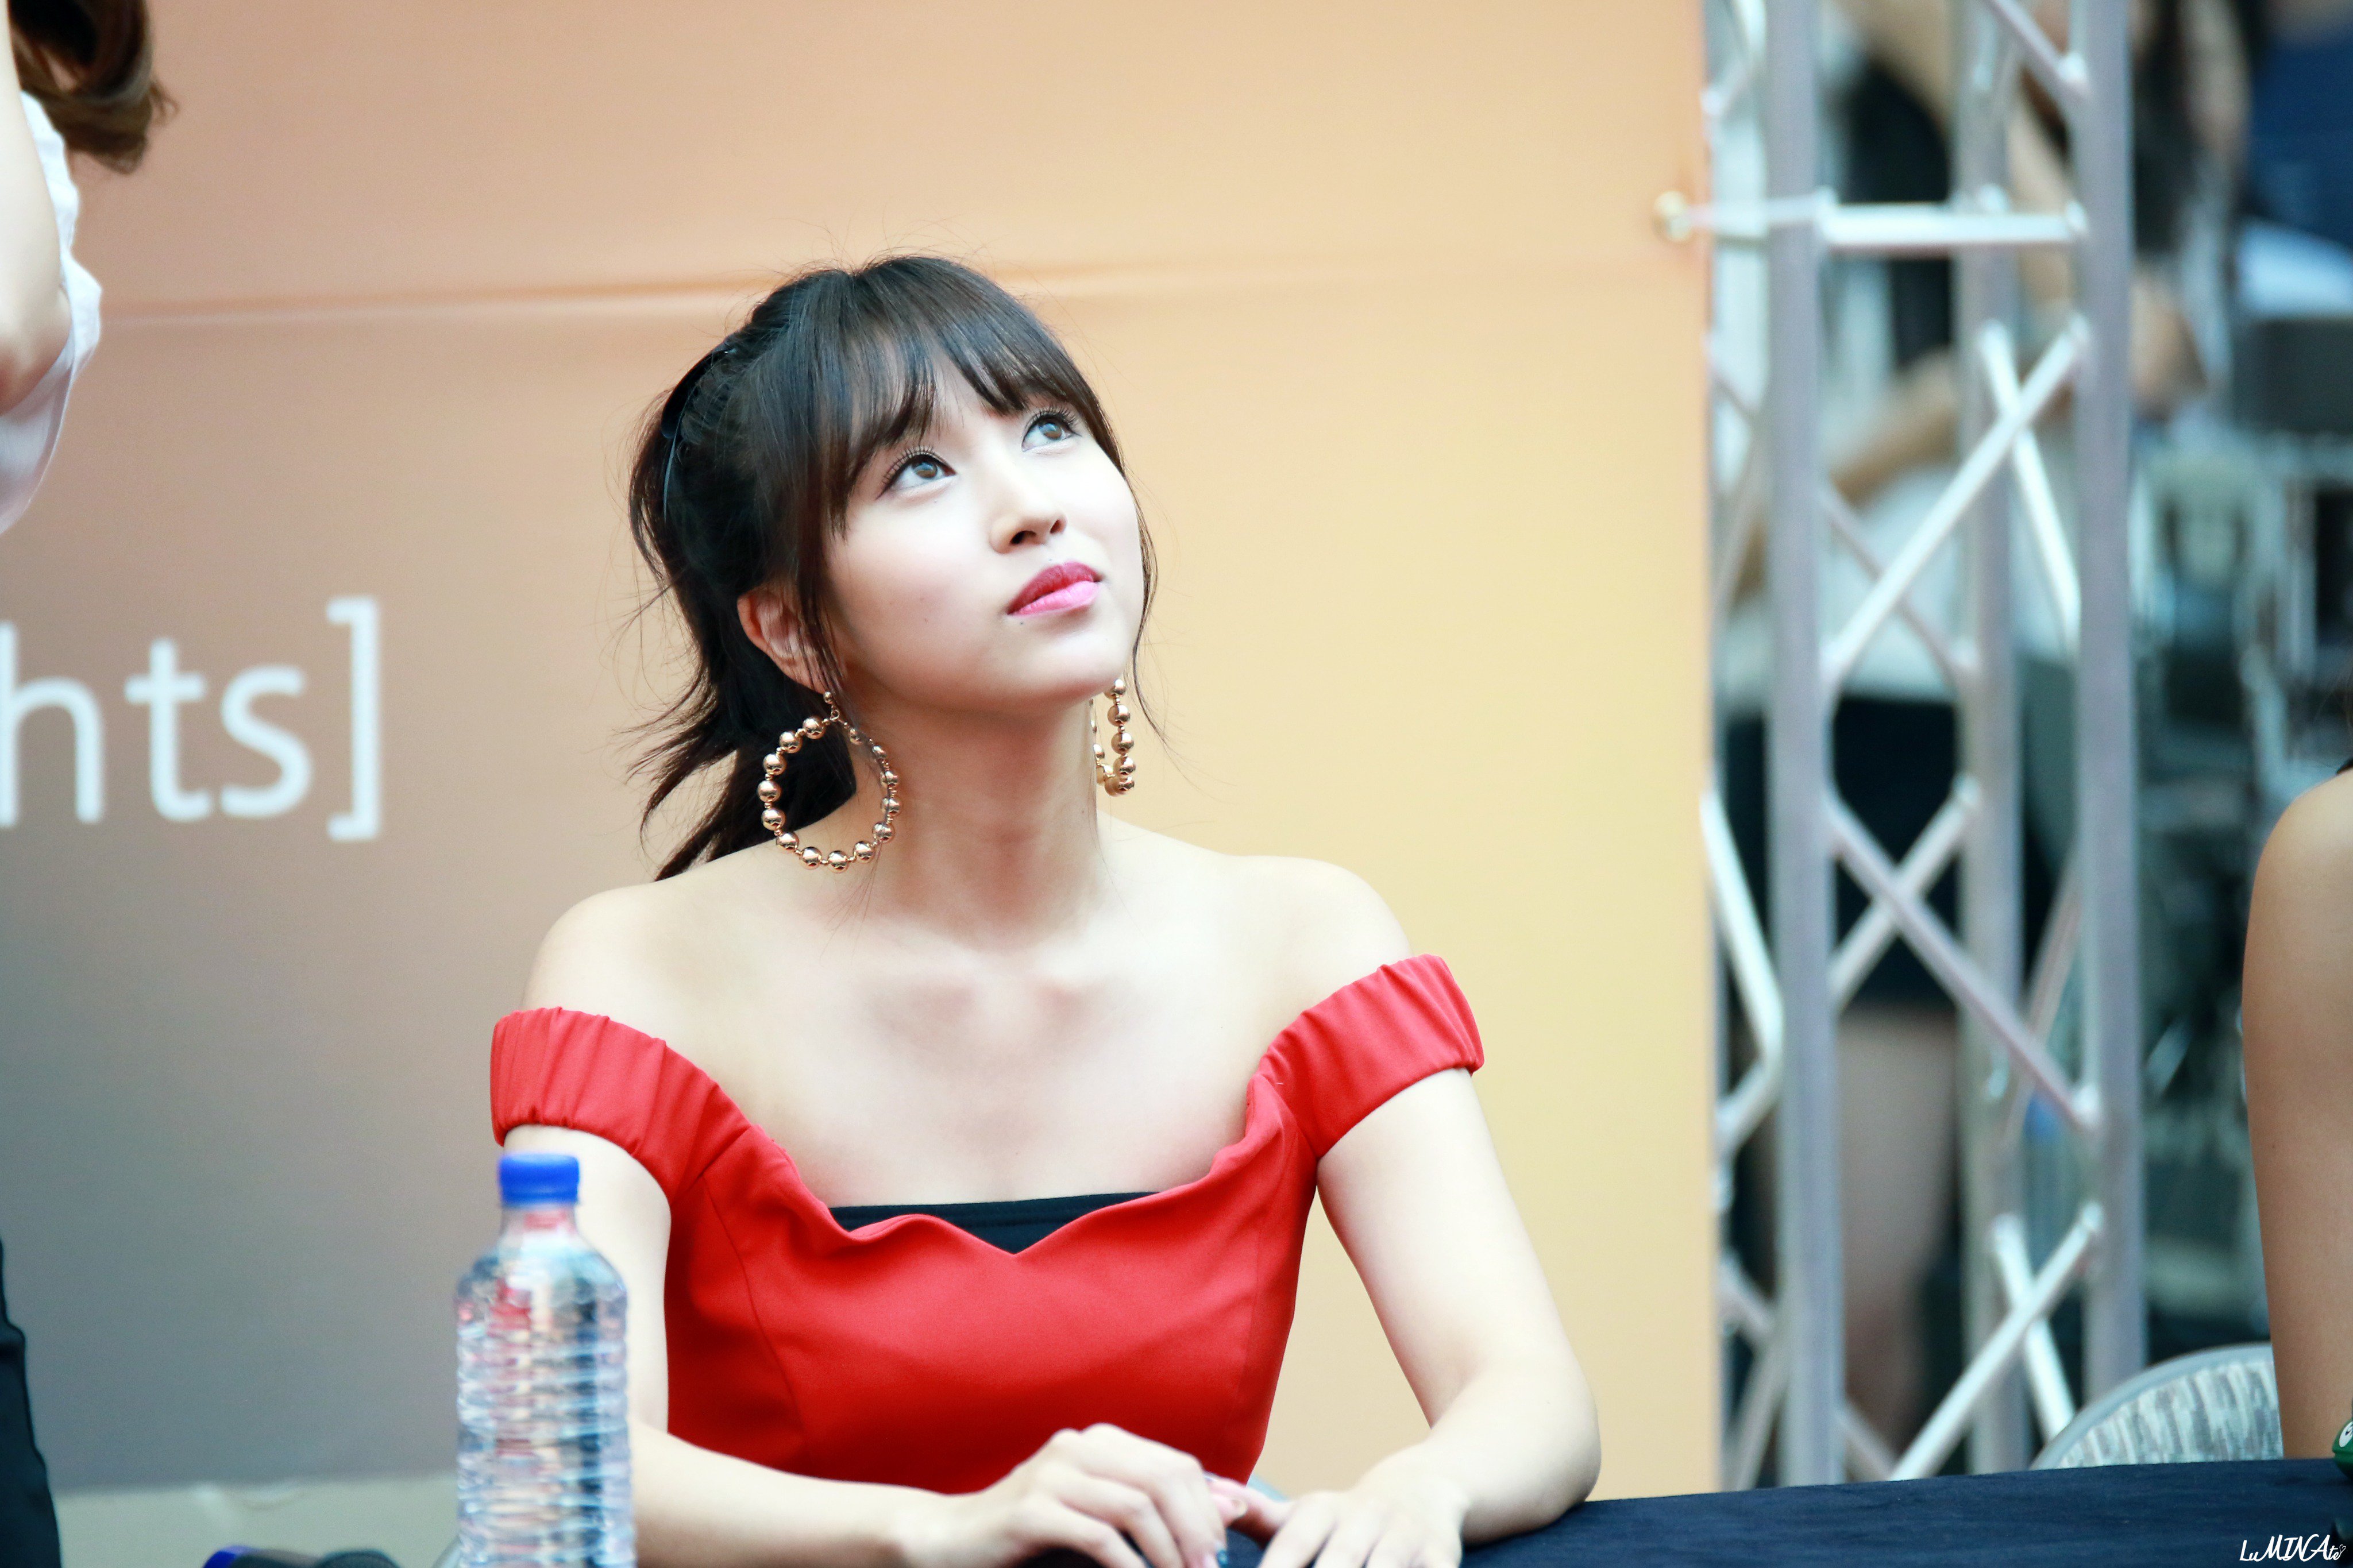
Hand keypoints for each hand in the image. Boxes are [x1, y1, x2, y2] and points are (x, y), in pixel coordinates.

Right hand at [897, 1423, 1249, 1567]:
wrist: (951, 1539)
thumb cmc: (1033, 1532)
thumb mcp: (1100, 1514)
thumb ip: (1158, 1507)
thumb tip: (1234, 1504)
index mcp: (1100, 1441)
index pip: (1176, 1464)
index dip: (1207, 1507)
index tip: (1220, 1549)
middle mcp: (1079, 1446)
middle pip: (1163, 1479)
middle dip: (1196, 1528)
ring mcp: (1053, 1473)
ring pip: (1136, 1505)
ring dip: (1169, 1550)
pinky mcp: (1032, 1508)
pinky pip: (1097, 1535)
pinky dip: (1129, 1564)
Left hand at [1230, 1457, 1469, 1567]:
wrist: (1423, 1490)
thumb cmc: (1345, 1518)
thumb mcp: (1302, 1513)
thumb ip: (1255, 1515)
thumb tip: (1208, 1495)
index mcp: (1321, 1510)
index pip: (1292, 1547)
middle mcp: (1363, 1519)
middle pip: (1337, 1567)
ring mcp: (1404, 1539)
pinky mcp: (1441, 1557)